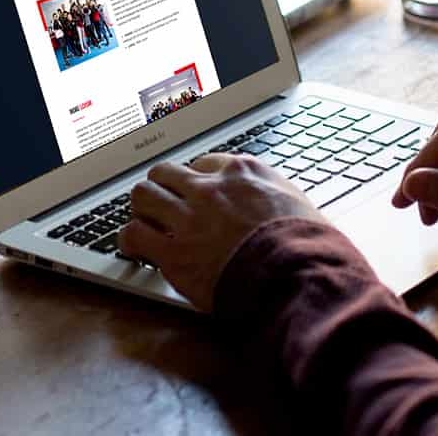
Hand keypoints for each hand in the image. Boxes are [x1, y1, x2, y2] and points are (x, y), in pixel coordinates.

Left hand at [120, 154, 322, 310]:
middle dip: (162, 188)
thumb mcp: (299, 204)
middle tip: (162, 205)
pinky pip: (134, 235)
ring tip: (143, 222)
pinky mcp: (173, 252)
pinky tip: (133, 249)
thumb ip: (276, 197)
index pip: (205, 163)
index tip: (196, 192)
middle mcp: (210, 188)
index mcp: (242, 172)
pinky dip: (130, 241)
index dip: (198, 180)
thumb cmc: (307, 245)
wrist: (296, 275)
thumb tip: (278, 206)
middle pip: (166, 173)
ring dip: (142, 209)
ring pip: (143, 196)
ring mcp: (188, 218)